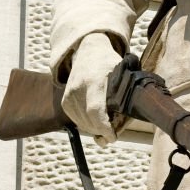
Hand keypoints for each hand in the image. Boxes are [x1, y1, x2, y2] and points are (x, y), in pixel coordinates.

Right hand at [62, 32, 122, 146]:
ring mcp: (69, 94)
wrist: (89, 51)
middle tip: (112, 135)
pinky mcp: (64, 100)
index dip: (104, 127)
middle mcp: (78, 87)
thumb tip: (119, 128)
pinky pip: (75, 119)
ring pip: (81, 123)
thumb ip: (124, 100)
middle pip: (88, 120)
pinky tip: (95, 120)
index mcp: (95, 80)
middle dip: (101, 132)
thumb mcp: (123, 76)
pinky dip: (86, 123)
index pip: (96, 110)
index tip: (113, 137)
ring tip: (106, 127)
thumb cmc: (111, 66)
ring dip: (94, 129)